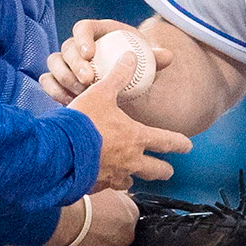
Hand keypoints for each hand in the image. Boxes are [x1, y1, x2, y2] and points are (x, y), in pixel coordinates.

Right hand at [45, 19, 165, 104]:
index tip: (90, 54)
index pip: (82, 28)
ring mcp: (66, 63)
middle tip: (88, 80)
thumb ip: (155, 59)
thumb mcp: (147, 64)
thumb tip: (167, 56)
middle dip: (74, 64)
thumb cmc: (137, 70)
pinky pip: (49, 82)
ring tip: (80, 94)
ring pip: (54, 65)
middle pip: (66, 48)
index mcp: (97, 34)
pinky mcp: (59, 80)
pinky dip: (55, 92)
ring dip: (64, 79)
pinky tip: (70, 103)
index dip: (82, 38)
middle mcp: (78, 47)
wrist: (126, 88)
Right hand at [46, 186, 140, 245]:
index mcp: (131, 212)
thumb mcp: (102, 189)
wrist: (65, 219)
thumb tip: (119, 197)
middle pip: (127, 242)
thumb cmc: (81, 198)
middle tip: (101, 237)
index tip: (107, 220)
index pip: (132, 218)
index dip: (119, 221)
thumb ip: (114, 196)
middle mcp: (127, 236)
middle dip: (117, 242)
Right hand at [67, 56, 189, 187]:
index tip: (188, 146)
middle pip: (156, 171)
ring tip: (131, 176)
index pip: (167, 142)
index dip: (180, 143)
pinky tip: (101, 179)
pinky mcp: (95, 185)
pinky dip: (105, 183)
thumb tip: (130, 57)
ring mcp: (113, 176)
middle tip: (167, 170)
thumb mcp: (101, 93)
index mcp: (136, 138)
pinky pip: (105, 187)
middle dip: (164, 170)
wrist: (57, 149)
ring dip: (132, 178)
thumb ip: (118, 76)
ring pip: (130, 182)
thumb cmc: (82, 121)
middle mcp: (130, 161)